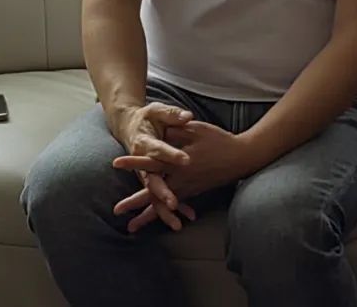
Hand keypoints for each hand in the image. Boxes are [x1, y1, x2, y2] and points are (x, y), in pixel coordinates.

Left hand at [113, 121, 254, 231]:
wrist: (240, 157)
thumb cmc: (218, 140)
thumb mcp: (196, 129)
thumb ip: (176, 129)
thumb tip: (159, 131)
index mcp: (179, 161)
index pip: (151, 162)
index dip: (134, 162)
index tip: (116, 163)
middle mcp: (181, 178)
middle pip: (153, 193)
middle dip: (134, 202)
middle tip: (116, 210)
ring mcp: (187, 188)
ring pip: (163, 205)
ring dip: (146, 216)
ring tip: (131, 227)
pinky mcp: (192, 192)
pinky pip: (174, 206)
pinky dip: (164, 214)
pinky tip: (156, 223)